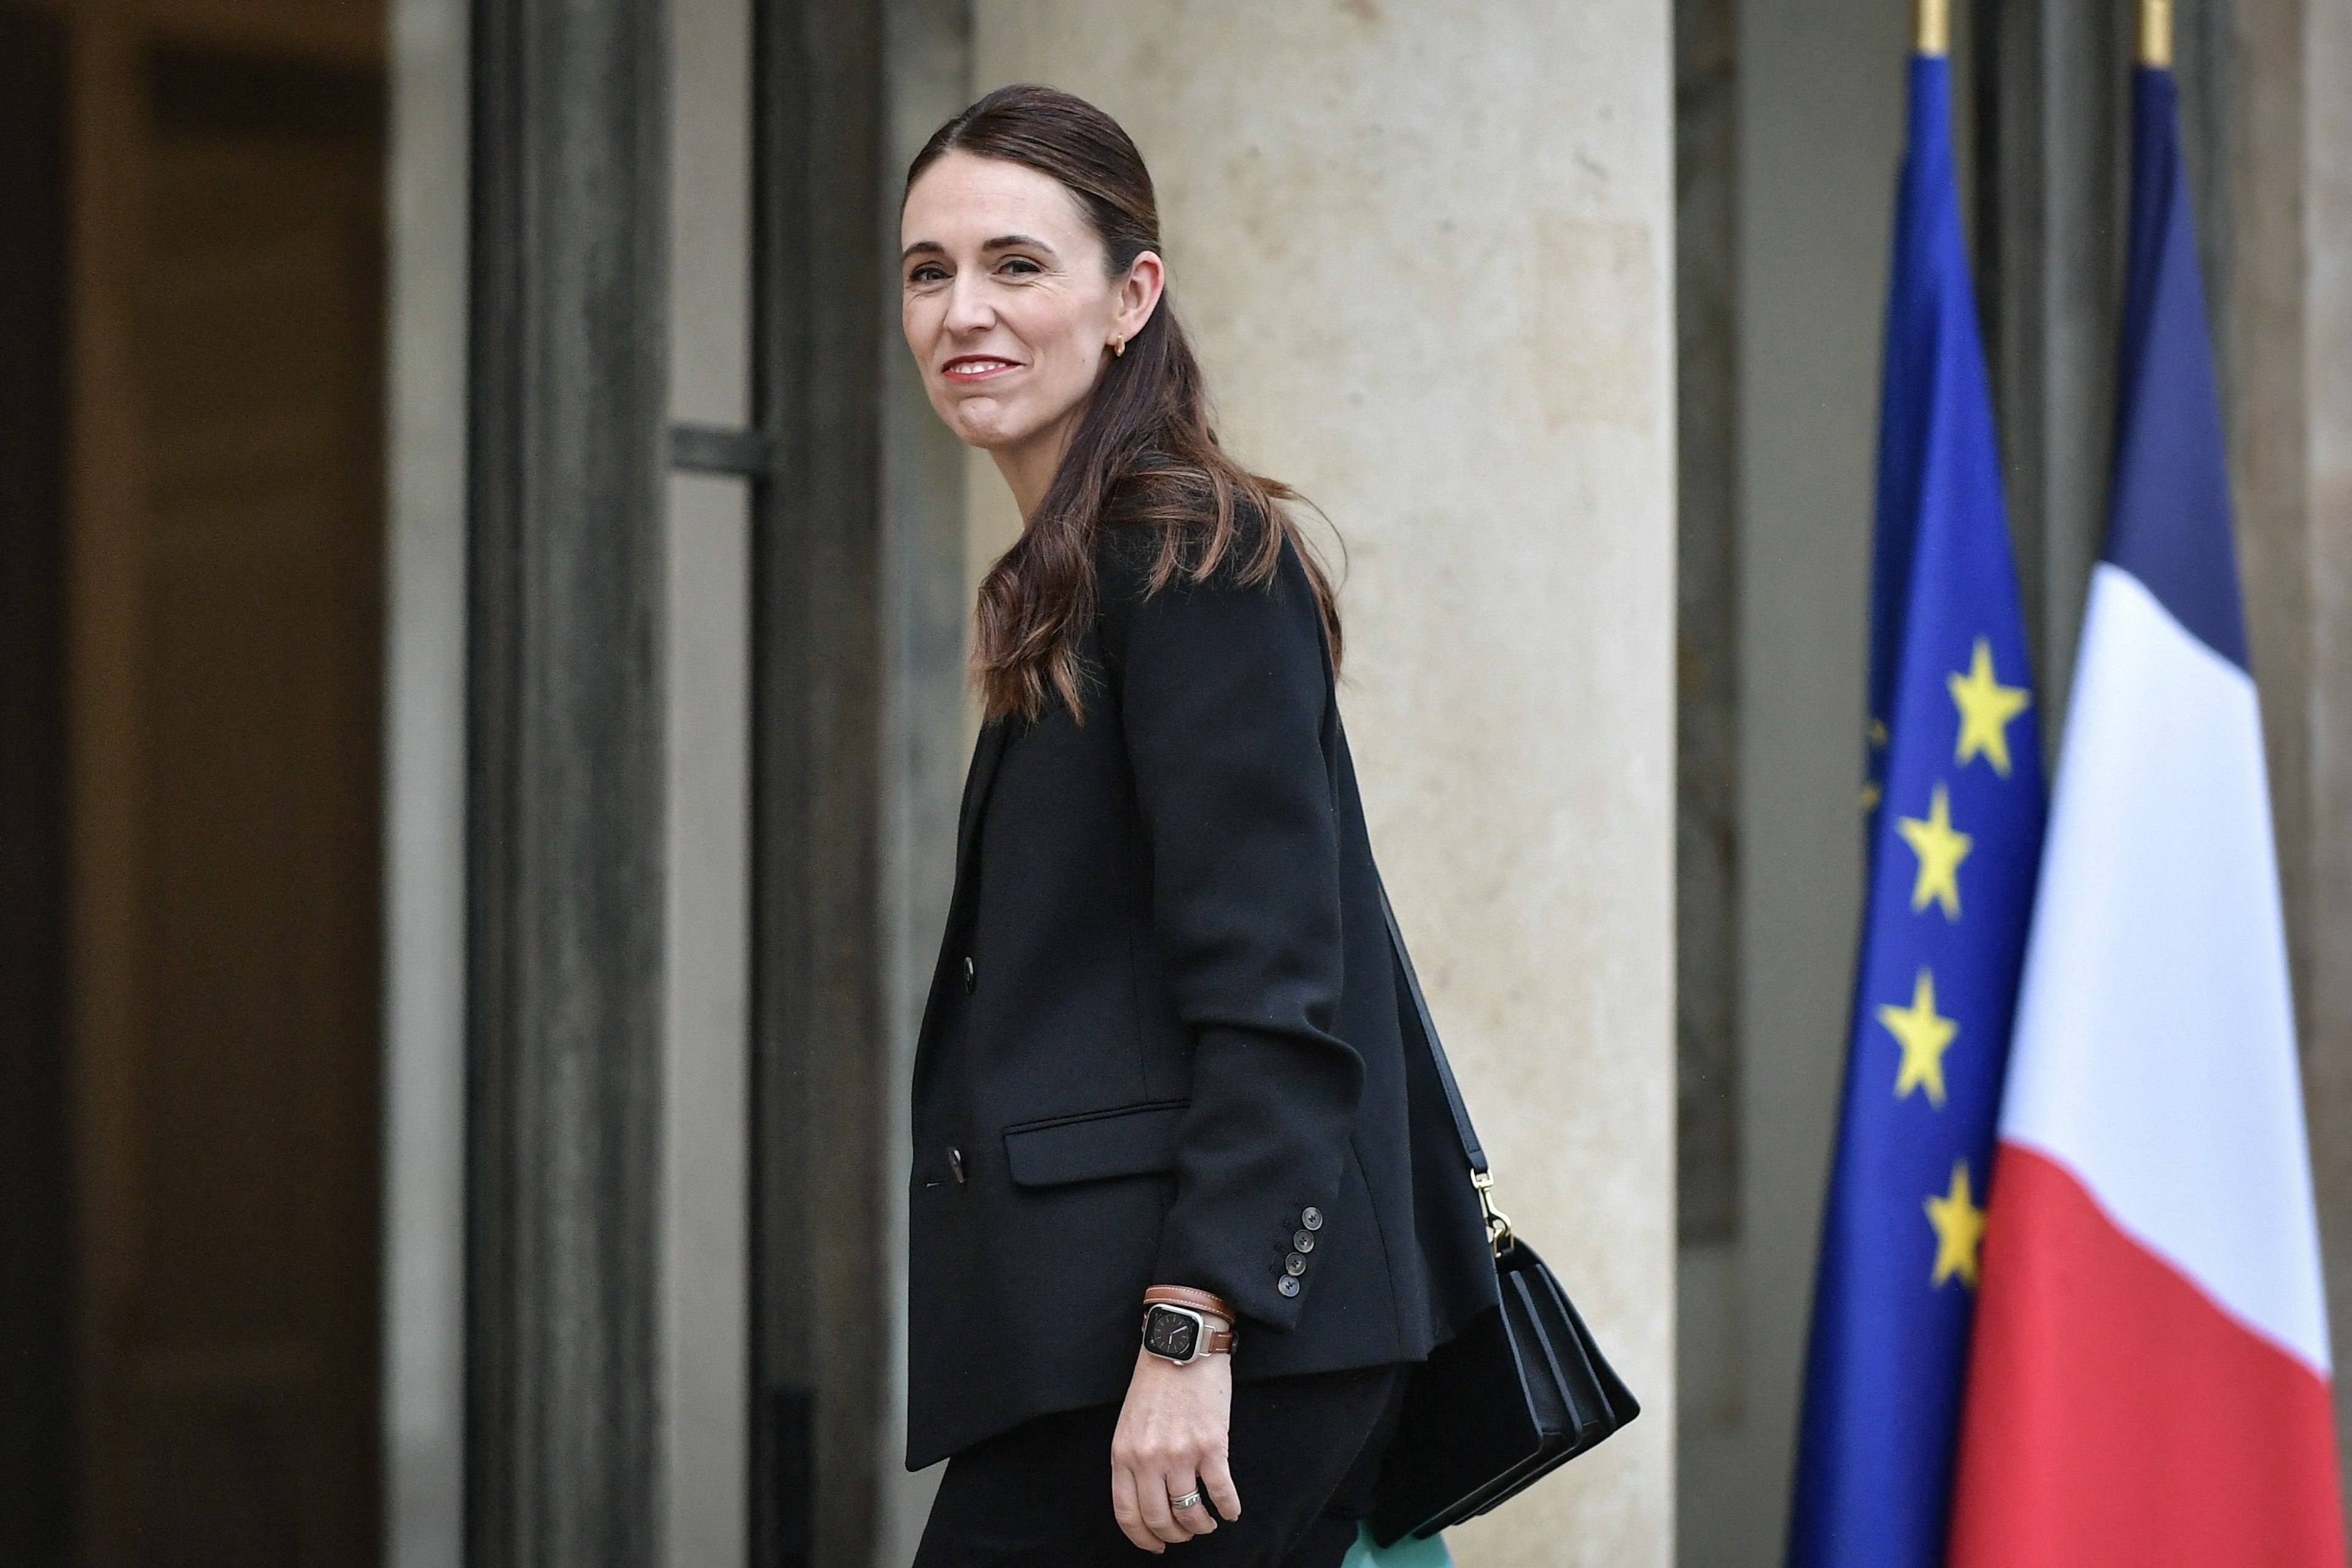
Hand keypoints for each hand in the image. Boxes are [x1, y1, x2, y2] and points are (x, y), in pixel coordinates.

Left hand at [1109, 1341, 1241, 1551]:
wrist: (1182, 1346)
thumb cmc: (1155, 1382)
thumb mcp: (1129, 1423)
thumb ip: (1133, 1459)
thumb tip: (1148, 1499)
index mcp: (1124, 1454)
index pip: (1128, 1513)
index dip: (1143, 1538)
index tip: (1156, 1545)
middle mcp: (1149, 1459)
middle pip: (1160, 1519)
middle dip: (1175, 1535)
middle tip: (1186, 1534)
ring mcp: (1181, 1453)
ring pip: (1191, 1512)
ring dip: (1201, 1525)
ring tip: (1207, 1523)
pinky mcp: (1211, 1445)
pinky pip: (1222, 1492)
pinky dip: (1229, 1508)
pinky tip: (1231, 1511)